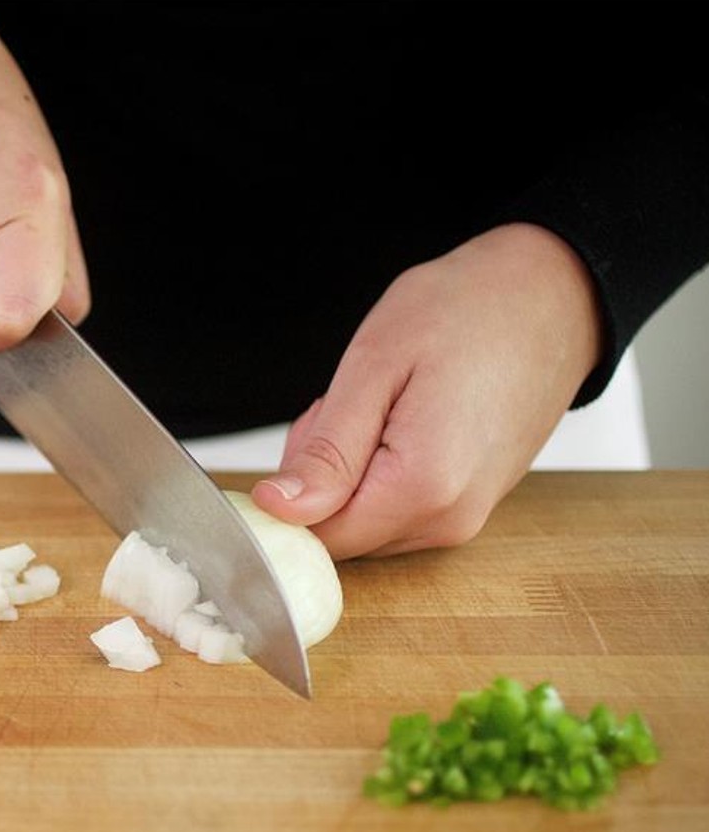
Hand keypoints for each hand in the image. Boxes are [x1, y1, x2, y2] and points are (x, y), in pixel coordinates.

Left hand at [252, 223, 600, 558]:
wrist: (554, 297)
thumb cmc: (469, 311)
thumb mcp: (375, 366)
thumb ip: (326, 452)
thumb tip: (278, 510)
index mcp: (423, 488)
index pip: (314, 534)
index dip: (291, 487)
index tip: (316, 424)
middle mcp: (447, 520)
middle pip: (336, 529)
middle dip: (320, 474)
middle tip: (351, 403)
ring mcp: (462, 519)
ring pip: (361, 520)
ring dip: (349, 470)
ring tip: (386, 403)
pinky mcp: (467, 508)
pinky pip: (393, 508)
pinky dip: (378, 471)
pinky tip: (403, 419)